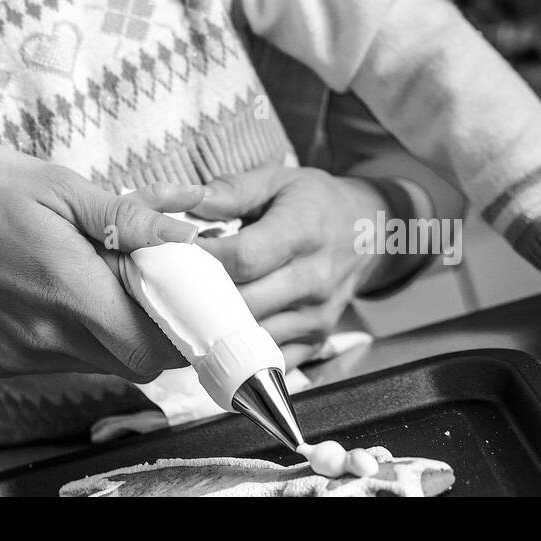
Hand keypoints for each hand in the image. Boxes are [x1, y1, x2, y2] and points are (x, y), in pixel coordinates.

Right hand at [0, 143, 196, 381]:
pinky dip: (78, 336)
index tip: (184, 295)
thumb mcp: (62, 186)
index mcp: (68, 291)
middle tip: (151, 285)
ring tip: (104, 281)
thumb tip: (185, 237)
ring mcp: (21, 354)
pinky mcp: (1, 359)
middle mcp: (46, 337)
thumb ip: (127, 219)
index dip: (181, 328)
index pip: (153, 346)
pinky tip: (63, 292)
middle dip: (156, 332)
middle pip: (135, 364)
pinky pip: (62, 361)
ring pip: (101, 365)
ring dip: (118, 333)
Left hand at [190, 165, 387, 367]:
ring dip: (216, 329)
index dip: (203, 260)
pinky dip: (241, 354)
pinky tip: (217, 336)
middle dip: (201, 298)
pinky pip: (271, 360)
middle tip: (169, 286)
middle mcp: (315, 279)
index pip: (244, 258)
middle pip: (245, 303)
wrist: (371, 231)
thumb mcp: (278, 180)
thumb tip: (189, 204)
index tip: (173, 253)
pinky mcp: (317, 339)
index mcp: (304, 232)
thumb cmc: (315, 202)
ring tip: (186, 311)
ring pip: (254, 337)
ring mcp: (318, 315)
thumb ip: (233, 190)